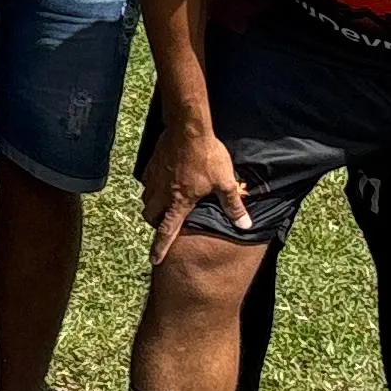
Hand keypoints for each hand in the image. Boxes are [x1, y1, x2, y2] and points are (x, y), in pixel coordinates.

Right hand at [136, 108, 251, 258]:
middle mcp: (163, 194)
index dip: (161, 248)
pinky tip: (162, 182)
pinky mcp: (151, 165)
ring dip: (152, 206)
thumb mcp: (225, 182)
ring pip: (146, 200)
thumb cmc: (207, 156)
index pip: (167, 231)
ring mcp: (154, 179)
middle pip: (150, 217)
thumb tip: (244, 225)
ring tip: (163, 204)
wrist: (187, 130)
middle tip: (164, 224)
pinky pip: (147, 183)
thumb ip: (233, 206)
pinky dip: (152, 188)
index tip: (154, 260)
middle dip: (155, 224)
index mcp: (180, 202)